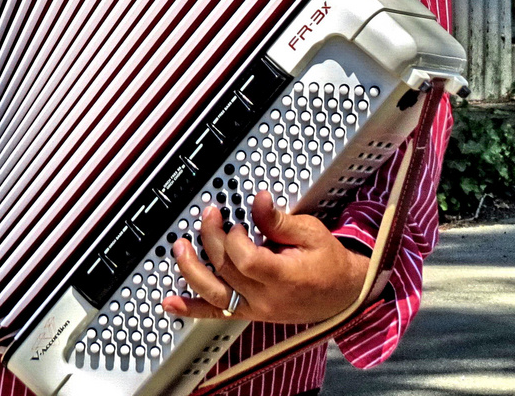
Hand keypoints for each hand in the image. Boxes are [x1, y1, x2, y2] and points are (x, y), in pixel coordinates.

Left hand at [161, 193, 369, 325]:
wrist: (343, 294)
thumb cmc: (330, 263)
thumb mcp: (312, 233)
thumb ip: (279, 220)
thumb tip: (259, 200)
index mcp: (284, 277)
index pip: (246, 260)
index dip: (234, 238)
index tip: (237, 222)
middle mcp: (266, 298)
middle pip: (226, 269)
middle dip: (212, 238)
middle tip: (209, 215)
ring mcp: (256, 308)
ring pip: (214, 293)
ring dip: (191, 271)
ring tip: (179, 248)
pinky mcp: (250, 313)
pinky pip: (216, 313)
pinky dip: (190, 309)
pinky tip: (170, 303)